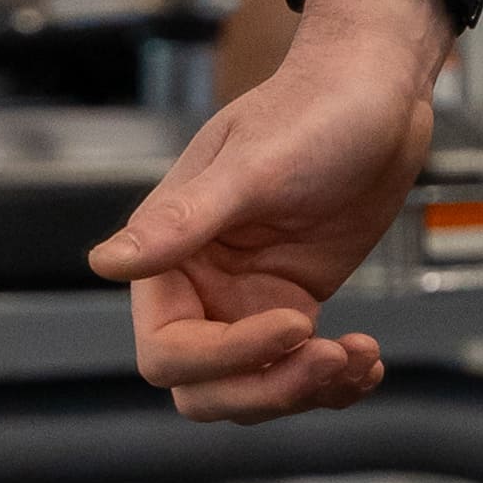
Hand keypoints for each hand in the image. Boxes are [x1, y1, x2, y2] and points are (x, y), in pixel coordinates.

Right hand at [88, 0, 447, 419]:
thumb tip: (107, 261)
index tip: (297, 322)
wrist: (375, 91)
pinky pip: (298, 369)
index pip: (169, 352)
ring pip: (255, 390)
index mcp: (171, 256)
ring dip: (305, 391)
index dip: (227, 358)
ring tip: (358, 360)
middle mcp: (202, 286)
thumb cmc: (310, 109)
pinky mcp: (295, 301)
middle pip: (206, 390)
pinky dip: (333, 382)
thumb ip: (183, 219)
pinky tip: (367, 363)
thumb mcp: (253, 165)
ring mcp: (250, 299)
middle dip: (266, 391)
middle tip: (329, 358)